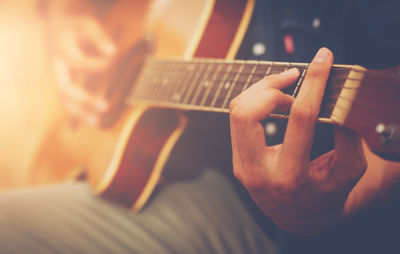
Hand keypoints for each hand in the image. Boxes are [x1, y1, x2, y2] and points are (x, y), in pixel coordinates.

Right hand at [49, 14, 115, 125]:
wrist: (54, 30)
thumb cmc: (74, 27)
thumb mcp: (87, 24)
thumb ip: (99, 37)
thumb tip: (113, 52)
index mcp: (60, 50)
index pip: (81, 64)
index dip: (100, 65)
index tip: (115, 59)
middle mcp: (55, 67)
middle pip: (66, 88)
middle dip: (85, 99)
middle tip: (105, 106)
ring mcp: (57, 78)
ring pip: (64, 100)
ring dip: (80, 113)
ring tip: (97, 123)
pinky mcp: (63, 85)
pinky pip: (69, 102)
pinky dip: (80, 113)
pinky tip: (95, 121)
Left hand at [229, 48, 366, 233]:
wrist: (299, 215)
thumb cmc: (326, 193)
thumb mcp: (348, 170)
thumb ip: (348, 137)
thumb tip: (338, 101)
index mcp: (289, 176)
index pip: (300, 118)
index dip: (314, 83)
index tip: (322, 59)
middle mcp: (258, 172)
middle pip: (246, 112)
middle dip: (270, 85)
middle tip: (294, 77)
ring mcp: (242, 165)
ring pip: (237, 111)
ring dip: (262, 90)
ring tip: (288, 89)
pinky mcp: (236, 158)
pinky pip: (237, 119)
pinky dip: (256, 101)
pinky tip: (276, 100)